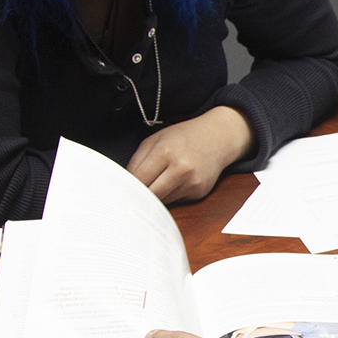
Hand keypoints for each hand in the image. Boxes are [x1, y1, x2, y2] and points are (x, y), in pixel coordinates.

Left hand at [128, 106, 253, 203]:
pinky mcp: (199, 192)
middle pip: (150, 195)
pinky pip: (176, 200)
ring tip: (158, 182)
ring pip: (162, 201)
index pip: (139, 180)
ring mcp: (191, 183)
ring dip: (156, 196)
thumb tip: (124, 183)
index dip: (127, 187)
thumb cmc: (184, 137)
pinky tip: (175, 182)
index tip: (119, 192)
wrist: (218, 137)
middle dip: (140, 196)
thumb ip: (137, 160)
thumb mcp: (155, 139)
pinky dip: (170, 195)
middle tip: (131, 196)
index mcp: (165, 152)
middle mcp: (180, 169)